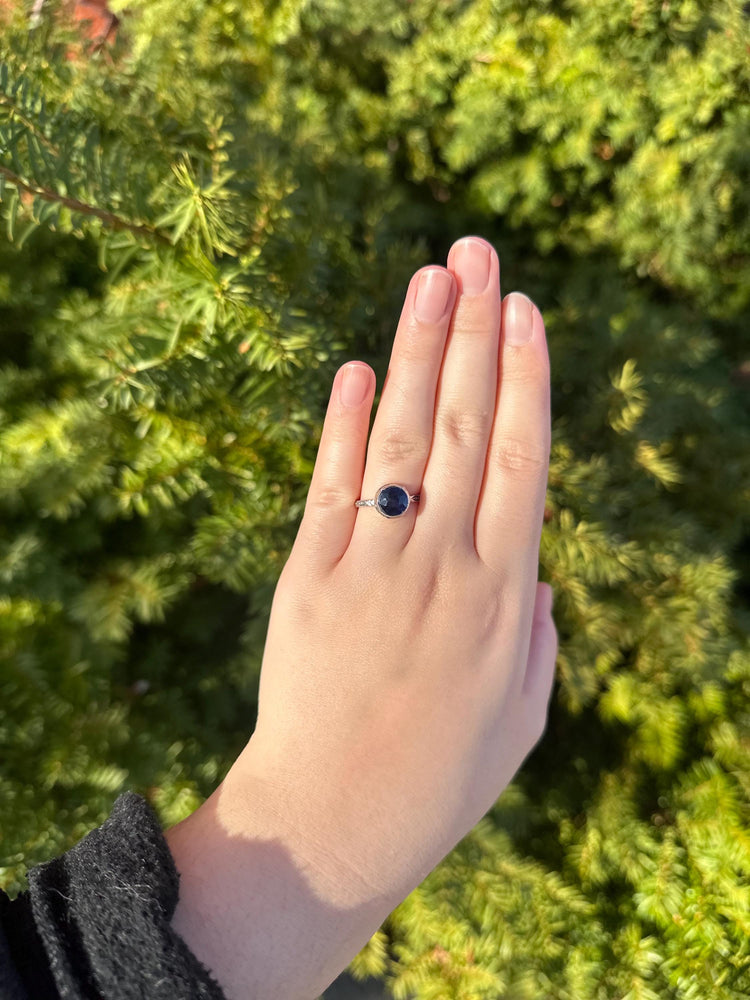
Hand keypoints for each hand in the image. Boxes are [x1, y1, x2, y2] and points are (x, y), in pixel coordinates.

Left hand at [238, 235, 556, 898]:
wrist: (328, 825)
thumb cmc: (438, 781)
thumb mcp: (520, 720)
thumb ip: (537, 637)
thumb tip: (537, 574)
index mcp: (503, 599)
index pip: (521, 460)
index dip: (523, 377)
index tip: (523, 310)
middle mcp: (440, 567)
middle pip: (462, 428)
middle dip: (471, 333)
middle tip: (475, 252)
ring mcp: (370, 568)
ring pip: (400, 441)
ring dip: (413, 354)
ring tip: (429, 280)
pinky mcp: (307, 580)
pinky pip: (331, 488)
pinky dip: (342, 426)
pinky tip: (356, 369)